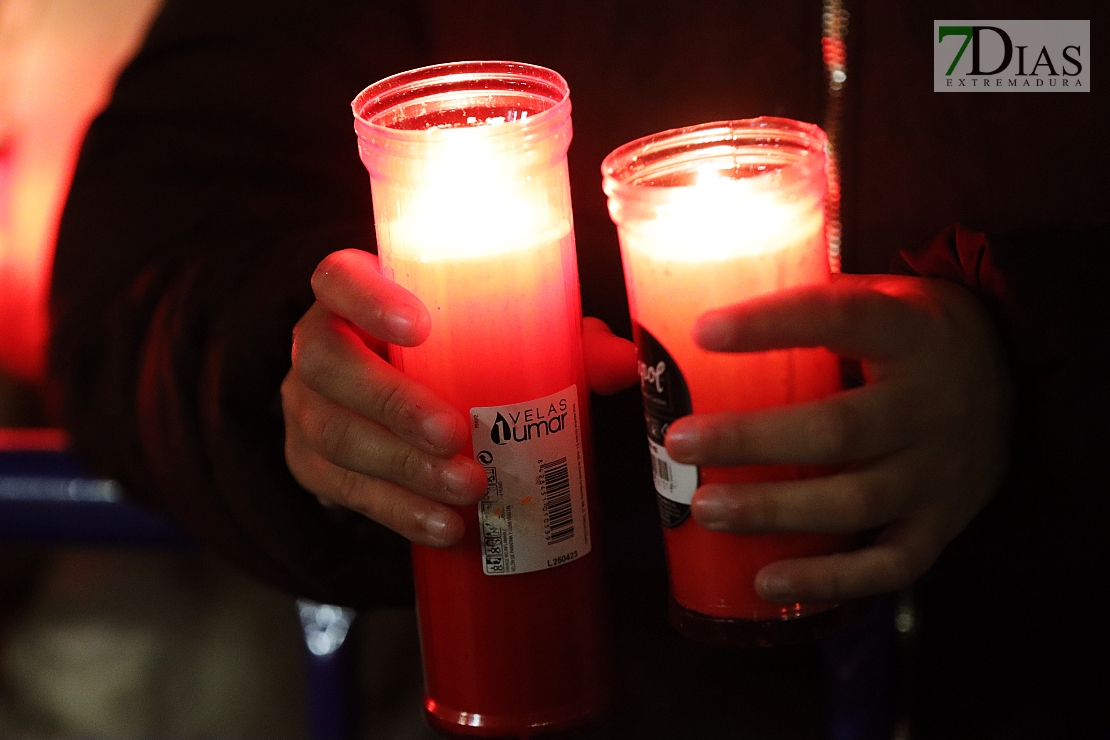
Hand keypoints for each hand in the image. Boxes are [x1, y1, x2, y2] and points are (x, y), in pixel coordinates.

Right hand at [282, 249, 635, 547]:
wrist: (380, 406)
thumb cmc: (445, 355)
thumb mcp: (490, 338)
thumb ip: (555, 341)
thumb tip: (624, 362)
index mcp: (355, 294)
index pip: (338, 277)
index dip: (369, 298)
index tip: (421, 326)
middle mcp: (318, 344)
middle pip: (329, 364)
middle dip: (394, 404)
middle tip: (456, 436)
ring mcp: (305, 407)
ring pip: (335, 436)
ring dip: (403, 469)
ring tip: (467, 490)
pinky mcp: (309, 465)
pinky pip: (341, 491)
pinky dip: (396, 512)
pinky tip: (442, 527)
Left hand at [664, 274, 1012, 603]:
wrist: (1016, 382)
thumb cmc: (914, 336)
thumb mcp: (881, 298)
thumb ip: (812, 305)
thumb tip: (703, 316)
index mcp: (909, 332)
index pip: (840, 319)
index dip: (772, 325)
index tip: (703, 331)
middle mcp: (929, 406)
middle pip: (837, 430)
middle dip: (750, 441)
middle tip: (680, 441)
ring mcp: (939, 472)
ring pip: (854, 503)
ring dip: (773, 511)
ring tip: (705, 509)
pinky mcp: (942, 524)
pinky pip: (889, 564)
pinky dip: (828, 580)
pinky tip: (768, 582)